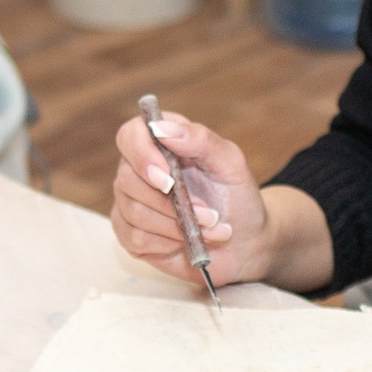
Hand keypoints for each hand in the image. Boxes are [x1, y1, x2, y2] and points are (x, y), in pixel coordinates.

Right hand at [110, 110, 271, 286]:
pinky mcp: (131, 235)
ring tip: (209, 228)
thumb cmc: (236, 196)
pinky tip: (188, 241)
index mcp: (160, 142)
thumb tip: (162, 129)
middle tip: (208, 213)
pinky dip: (169, 243)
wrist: (244, 240)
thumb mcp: (229, 163)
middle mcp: (138, 170)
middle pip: (126, 179)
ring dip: (176, 225)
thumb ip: (200, 140)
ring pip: (133, 211)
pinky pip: (137, 239)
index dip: (142, 155)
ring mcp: (130, 203)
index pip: (130, 136)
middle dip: (170, 202)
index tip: (169, 177)